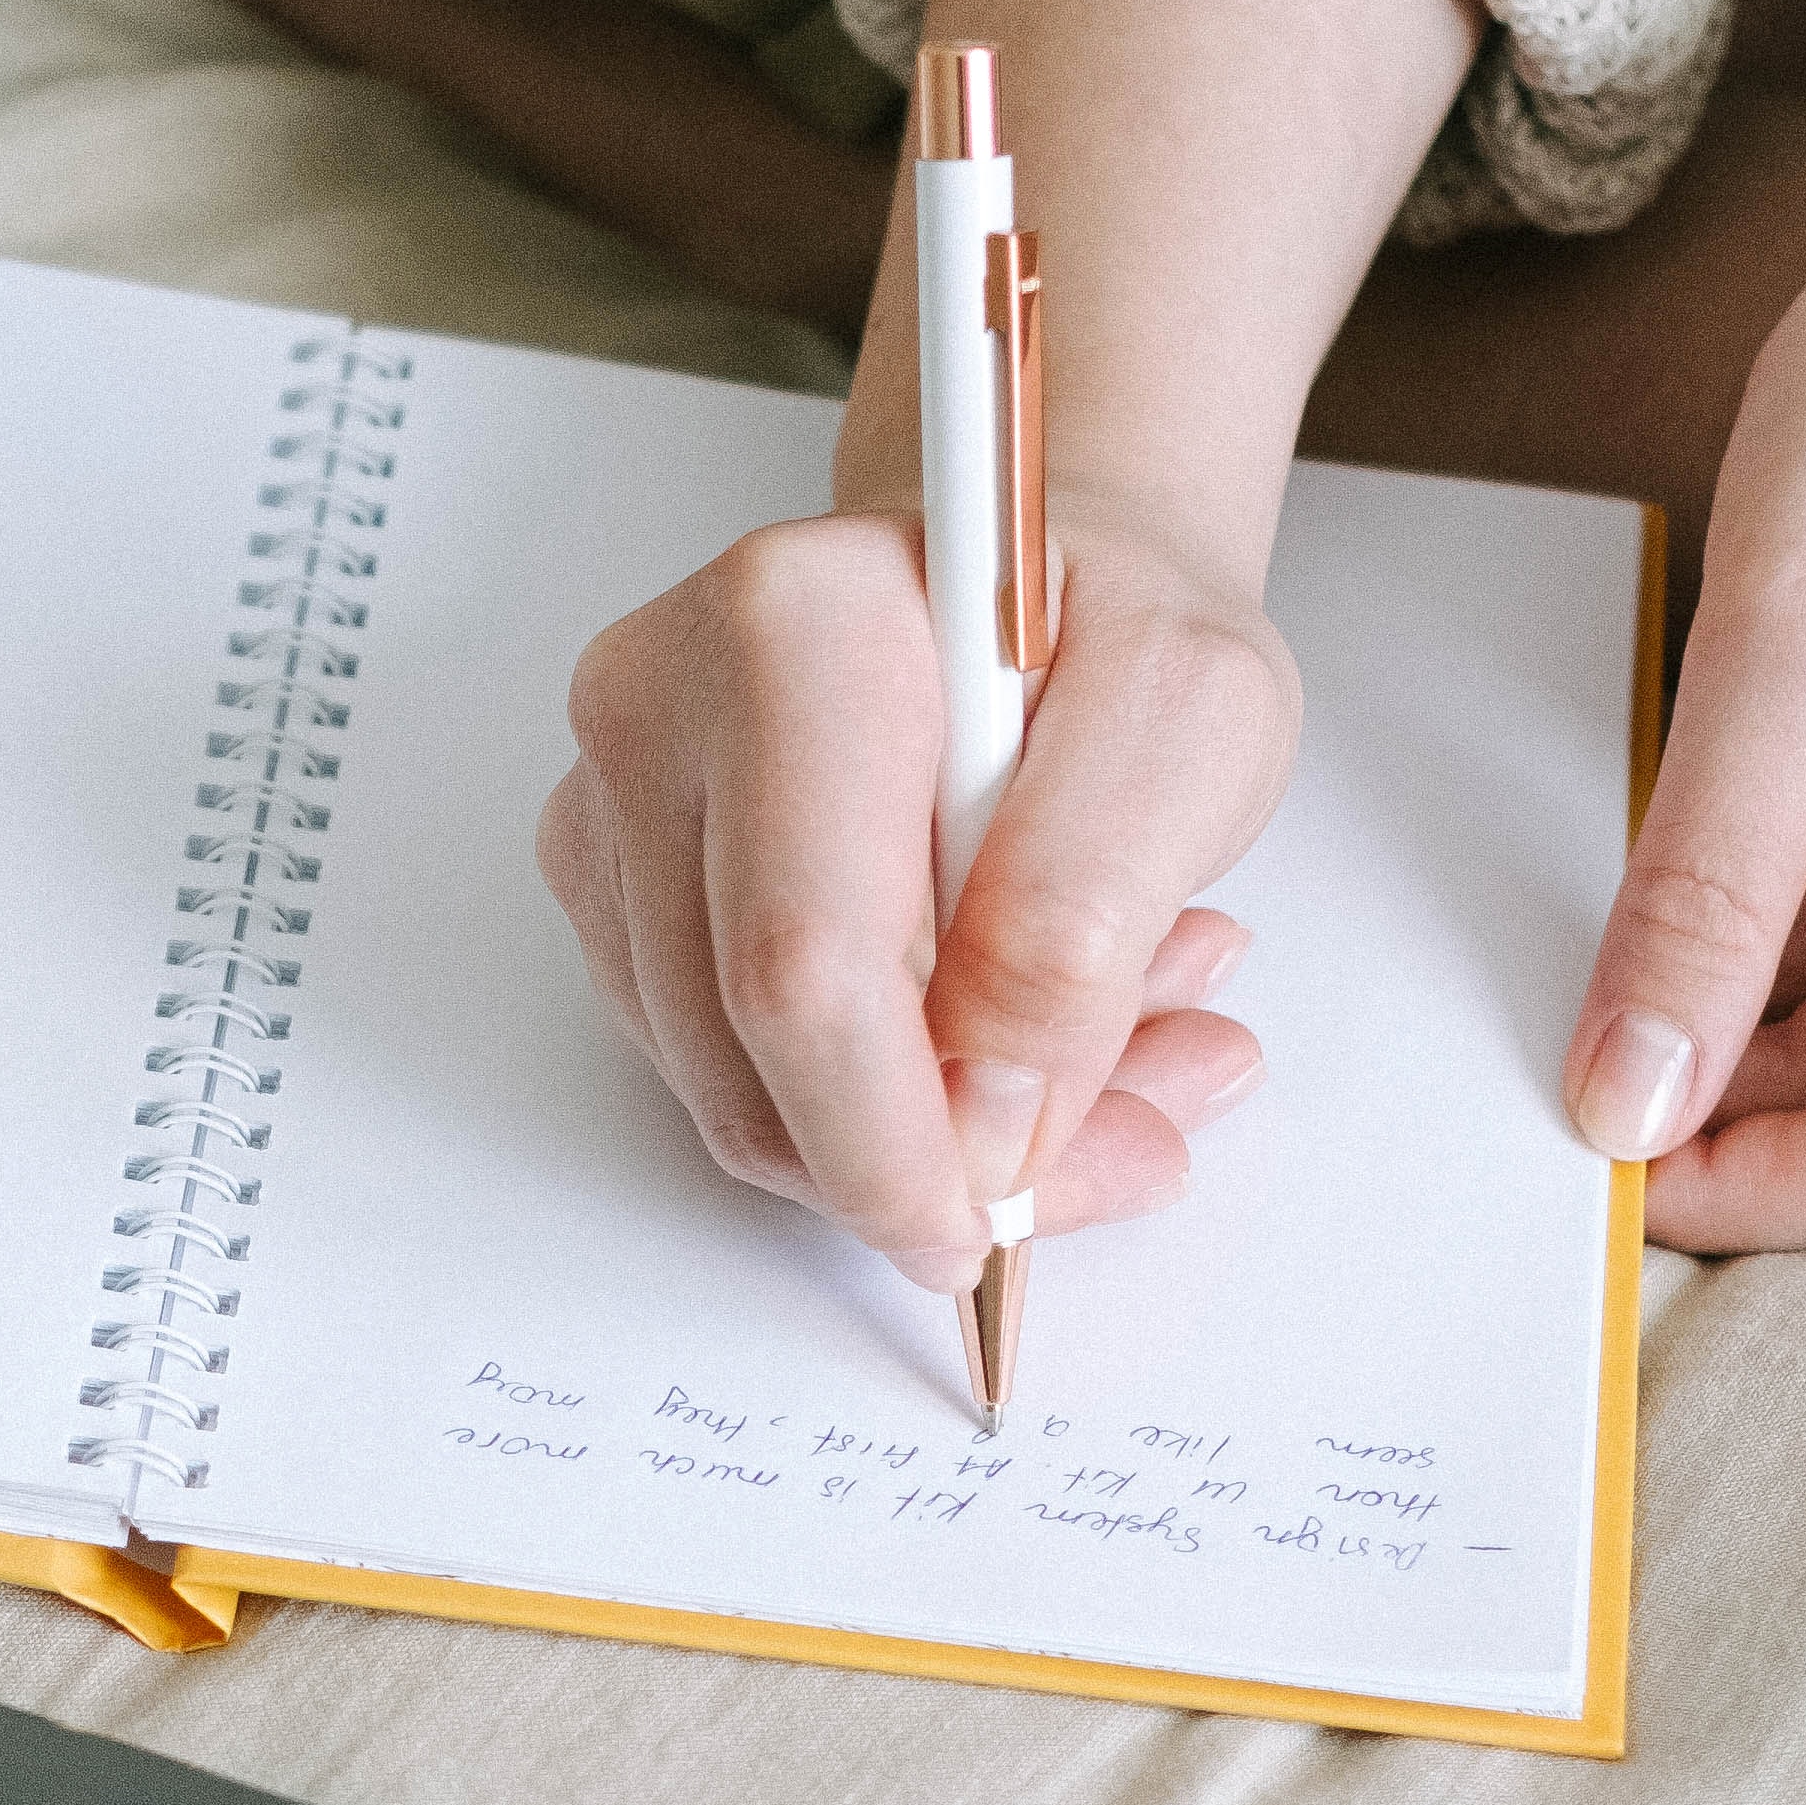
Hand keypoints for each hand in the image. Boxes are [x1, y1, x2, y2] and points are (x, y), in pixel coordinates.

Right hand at [540, 499, 1279, 1285]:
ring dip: (921, 1133)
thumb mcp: (1190, 730)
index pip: (800, 961)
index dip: (893, 1137)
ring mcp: (616, 804)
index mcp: (789, 631)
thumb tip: (985, 1114)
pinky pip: (721, 1070)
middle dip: (925, 1155)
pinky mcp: (615, 887)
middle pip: (745, 1043)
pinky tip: (997, 1034)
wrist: (1040, 583)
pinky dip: (873, 1104)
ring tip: (1101, 1053)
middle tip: (1108, 1151)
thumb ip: (1084, 919)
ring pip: (728, 1084)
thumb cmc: (1108, 628)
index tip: (993, 1221)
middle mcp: (658, 707)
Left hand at [1560, 0, 1805, 1245]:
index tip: (1587, 1176)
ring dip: (1712, 1019)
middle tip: (1537, 1088)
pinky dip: (1733, 939)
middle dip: (1718, 1101)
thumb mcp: (1797, 641)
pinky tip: (1641, 907)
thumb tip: (1623, 1104)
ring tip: (1576, 978)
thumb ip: (1708, 890)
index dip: (1752, 1180)